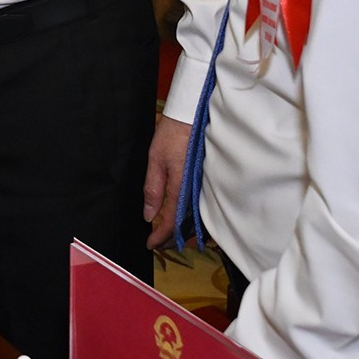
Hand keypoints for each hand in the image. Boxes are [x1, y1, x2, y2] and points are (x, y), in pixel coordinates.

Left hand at [144, 115, 192, 248]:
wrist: (193, 114)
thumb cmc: (173, 134)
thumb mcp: (155, 159)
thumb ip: (153, 189)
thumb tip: (148, 215)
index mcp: (182, 188)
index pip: (171, 222)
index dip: (160, 237)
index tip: (150, 245)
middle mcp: (197, 192)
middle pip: (188, 227)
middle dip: (173, 239)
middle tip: (158, 244)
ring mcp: (205, 187)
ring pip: (199, 220)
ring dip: (185, 231)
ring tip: (169, 234)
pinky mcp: (209, 181)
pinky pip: (203, 208)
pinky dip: (194, 219)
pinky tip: (185, 219)